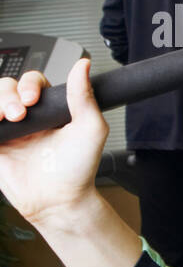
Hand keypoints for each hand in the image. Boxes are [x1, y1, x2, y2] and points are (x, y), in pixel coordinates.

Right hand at [0, 59, 107, 225]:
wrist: (60, 200)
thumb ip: (84, 96)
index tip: (34, 99)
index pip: (33, 82)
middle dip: (10, 95)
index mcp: (52, 110)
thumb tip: (83, 66)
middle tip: (21, 112)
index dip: (30, 85)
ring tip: (8, 118)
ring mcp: (10, 131)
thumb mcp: (90, 129)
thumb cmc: (78, 169)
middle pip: (7, 87)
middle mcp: (30, 118)